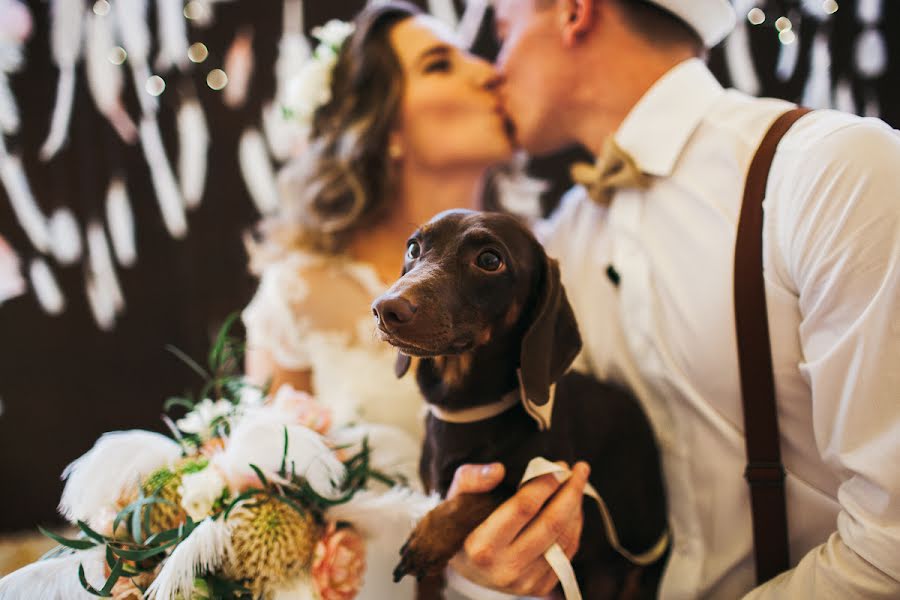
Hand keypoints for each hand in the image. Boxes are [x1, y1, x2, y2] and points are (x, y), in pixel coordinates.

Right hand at [446, 461, 588, 596]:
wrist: (463, 563)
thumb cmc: (461, 522)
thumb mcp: (456, 496)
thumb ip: (472, 479)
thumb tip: (499, 469)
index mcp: (481, 547)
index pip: (523, 508)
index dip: (544, 483)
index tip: (557, 465)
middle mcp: (504, 569)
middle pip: (550, 524)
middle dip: (570, 493)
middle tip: (578, 469)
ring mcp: (524, 582)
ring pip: (564, 540)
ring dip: (576, 508)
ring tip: (577, 484)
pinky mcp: (539, 588)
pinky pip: (567, 554)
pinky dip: (575, 527)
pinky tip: (573, 508)